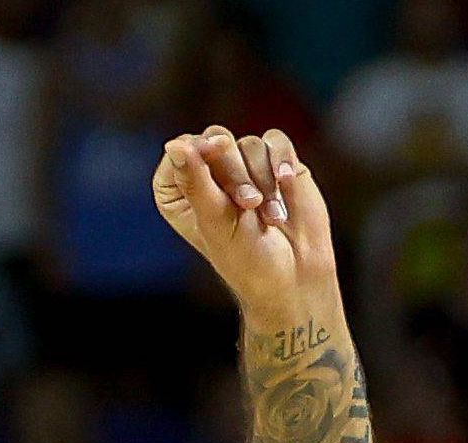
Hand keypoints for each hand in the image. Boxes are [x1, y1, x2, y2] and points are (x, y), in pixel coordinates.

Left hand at [151, 127, 337, 329]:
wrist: (294, 276)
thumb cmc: (246, 259)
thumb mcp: (215, 222)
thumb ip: (196, 182)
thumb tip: (174, 144)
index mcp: (179, 191)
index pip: (180, 151)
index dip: (198, 154)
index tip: (213, 166)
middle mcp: (208, 173)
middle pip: (216, 140)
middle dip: (236, 174)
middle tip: (249, 206)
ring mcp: (243, 166)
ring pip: (248, 144)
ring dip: (263, 180)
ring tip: (271, 217)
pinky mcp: (275, 162)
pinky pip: (275, 141)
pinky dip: (282, 160)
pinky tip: (287, 182)